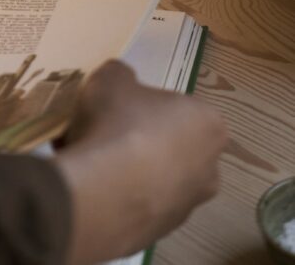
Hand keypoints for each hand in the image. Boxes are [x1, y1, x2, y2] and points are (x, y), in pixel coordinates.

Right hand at [53, 60, 227, 264]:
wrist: (103, 191)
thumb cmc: (119, 124)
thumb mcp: (112, 77)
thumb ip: (123, 76)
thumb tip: (123, 85)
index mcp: (208, 123)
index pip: (183, 108)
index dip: (152, 105)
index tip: (126, 107)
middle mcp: (210, 168)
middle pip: (176, 146)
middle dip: (148, 140)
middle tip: (112, 133)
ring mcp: (189, 205)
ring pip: (160, 178)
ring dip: (136, 170)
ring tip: (97, 162)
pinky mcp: (164, 232)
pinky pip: (142, 204)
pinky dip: (124, 196)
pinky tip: (96, 186)